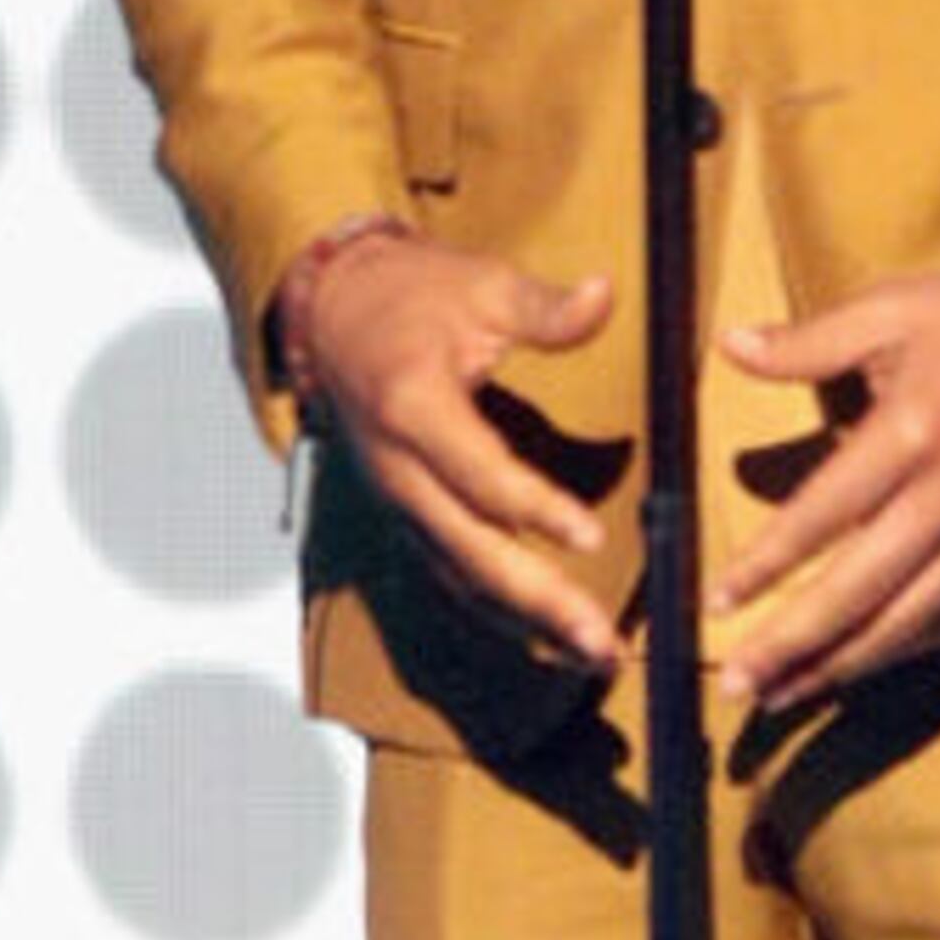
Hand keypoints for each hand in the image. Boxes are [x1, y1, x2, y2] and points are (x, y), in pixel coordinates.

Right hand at [301, 232, 621, 669]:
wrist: (335, 315)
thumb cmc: (409, 298)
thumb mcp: (480, 285)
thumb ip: (543, 307)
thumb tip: (604, 296)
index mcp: (413, 407)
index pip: (477, 476)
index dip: (535, 509)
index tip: (591, 537)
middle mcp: (398, 469)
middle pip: (470, 551)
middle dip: (539, 601)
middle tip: (601, 642)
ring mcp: (399, 500)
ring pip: (462, 576)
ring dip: (528, 620)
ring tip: (594, 654)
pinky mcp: (406, 516)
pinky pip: (451, 574)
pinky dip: (499, 610)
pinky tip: (549, 636)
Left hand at [707, 247, 939, 710]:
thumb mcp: (895, 307)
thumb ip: (810, 342)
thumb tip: (728, 348)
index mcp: (912, 433)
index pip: (822, 516)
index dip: (765, 565)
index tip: (718, 602)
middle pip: (859, 592)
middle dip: (792, 645)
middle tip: (739, 687)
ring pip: (909, 621)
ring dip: (841, 665)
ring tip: (786, 694)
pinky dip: (909, 649)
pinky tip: (867, 665)